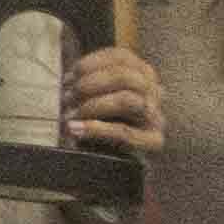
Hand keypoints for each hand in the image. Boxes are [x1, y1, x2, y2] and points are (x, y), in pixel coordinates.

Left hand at [62, 42, 164, 171]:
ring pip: (128, 100)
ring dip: (93, 105)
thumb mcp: (95, 96)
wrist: (116, 166)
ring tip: (69, 115)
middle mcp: (155, 92)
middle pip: (126, 77)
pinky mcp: (153, 141)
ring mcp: (157, 117)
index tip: (68, 76)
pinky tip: (74, 129)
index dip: (91, 63)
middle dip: (91, 84)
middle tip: (67, 97)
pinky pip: (124, 132)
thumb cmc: (102, 125)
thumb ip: (87, 81)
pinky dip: (95, 129)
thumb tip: (66, 70)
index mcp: (143, 74)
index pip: (121, 57)